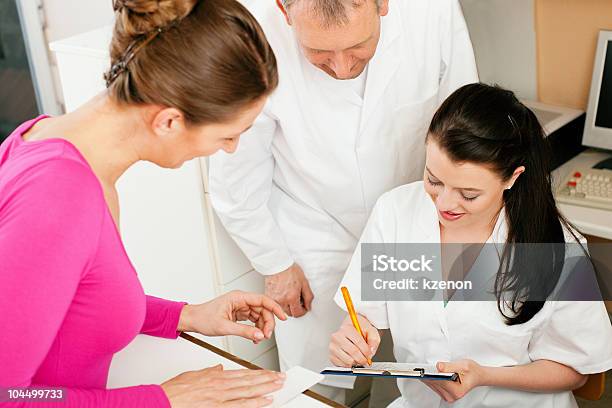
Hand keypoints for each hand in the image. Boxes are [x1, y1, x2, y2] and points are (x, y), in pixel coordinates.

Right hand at [161, 364, 284, 407]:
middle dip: (267, 379)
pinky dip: (254, 403)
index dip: (258, 373)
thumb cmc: (175, 391)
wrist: (162, 400)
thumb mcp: (193, 375)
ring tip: (279, 386)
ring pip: (248, 391)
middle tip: (281, 377)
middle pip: (249, 381)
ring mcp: (220, 398)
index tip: (269, 373)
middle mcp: (221, 386)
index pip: (242, 373)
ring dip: (266, 388)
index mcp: (216, 377)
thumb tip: (218, 368)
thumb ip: (208, 372)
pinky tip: (266, 401)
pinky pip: (240, 405)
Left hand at [179, 291, 286, 343]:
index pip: (262, 300)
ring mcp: (240, 306)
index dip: (275, 308)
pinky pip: (253, 319)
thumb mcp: (224, 327)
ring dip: (262, 327)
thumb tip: (259, 335)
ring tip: (259, 338)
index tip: (283, 317)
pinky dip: (255, 328)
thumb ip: (244, 331)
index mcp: (238, 297)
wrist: (193, 320)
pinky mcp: (238, 313)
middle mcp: (241, 300)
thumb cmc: (203, 318)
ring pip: (259, 315)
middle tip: (266, 336)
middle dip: (267, 323)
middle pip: (263, 309)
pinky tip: (254, 337)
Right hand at [264, 263, 313, 317]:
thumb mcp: (304, 282)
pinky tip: (283, 294)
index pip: (297, 313)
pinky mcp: (268, 296)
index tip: (304, 307)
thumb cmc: (290, 270)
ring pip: (282, 310)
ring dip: (287, 306)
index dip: (303, 311)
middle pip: (290, 313)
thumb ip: (308, 297)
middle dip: (295, 309)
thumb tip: (308, 306)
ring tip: (290, 296)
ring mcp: (274, 299)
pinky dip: (280, 302)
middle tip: (298, 300)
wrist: (277, 264)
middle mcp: (282, 300)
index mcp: (292, 297)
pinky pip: (275, 304)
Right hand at [329, 315, 379, 366]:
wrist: (351, 327)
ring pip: (348, 360)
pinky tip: (351, 359)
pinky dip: (349, 365)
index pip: (358, 342)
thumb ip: (373, 339)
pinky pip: (342, 365)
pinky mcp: (331, 356)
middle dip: (362, 359)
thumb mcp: (370, 330)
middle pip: (353, 352)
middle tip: (366, 359)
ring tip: (358, 358)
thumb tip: (371, 350)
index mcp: (346, 328)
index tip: (369, 354)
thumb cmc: (359, 329)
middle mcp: (337, 336)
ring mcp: (333, 347)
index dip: (366, 351)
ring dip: (356, 362)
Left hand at [421, 360, 483, 402]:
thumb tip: (438, 367)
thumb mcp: (463, 365)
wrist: (477, 376)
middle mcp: (452, 396)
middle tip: (421, 367)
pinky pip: (434, 387)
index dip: (429, 374)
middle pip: (434, 383)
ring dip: (428, 377)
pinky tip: (430, 374)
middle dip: (427, 375)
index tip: (422, 370)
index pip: (438, 381)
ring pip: (432, 385)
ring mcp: (449, 397)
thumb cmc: (472, 371)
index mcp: (457, 390)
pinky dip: (431, 380)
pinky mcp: (446, 395)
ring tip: (425, 369)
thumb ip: (449, 366)